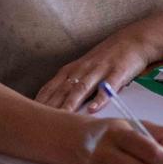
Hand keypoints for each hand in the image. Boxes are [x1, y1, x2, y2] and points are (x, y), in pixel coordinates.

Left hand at [36, 27, 156, 112]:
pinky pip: (108, 87)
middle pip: (63, 90)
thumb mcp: (84, 69)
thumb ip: (69, 86)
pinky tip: (94, 110)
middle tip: (40, 122)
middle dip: (51, 106)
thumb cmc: (106, 58)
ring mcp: (99, 70)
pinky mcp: (117, 72)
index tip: (29, 116)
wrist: (133, 41)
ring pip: (82, 89)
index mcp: (72, 70)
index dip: (40, 101)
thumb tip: (53, 106)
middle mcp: (82, 70)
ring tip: (63, 118)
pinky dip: (100, 98)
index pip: (51, 87)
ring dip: (71, 103)